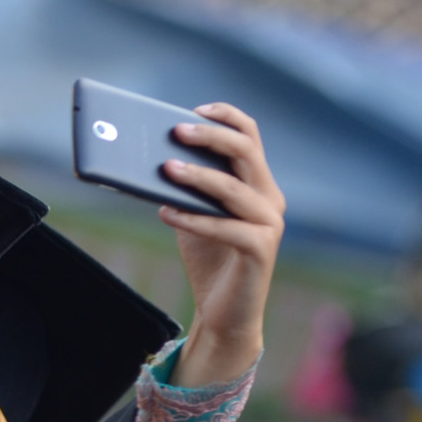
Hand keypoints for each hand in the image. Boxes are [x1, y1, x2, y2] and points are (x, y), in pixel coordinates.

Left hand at [159, 103, 284, 387]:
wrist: (225, 313)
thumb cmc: (208, 260)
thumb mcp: (191, 216)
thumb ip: (182, 190)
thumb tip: (150, 161)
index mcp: (258, 184)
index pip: (250, 137)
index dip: (226, 117)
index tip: (196, 109)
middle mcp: (270, 198)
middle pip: (245, 151)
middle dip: (210, 137)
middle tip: (175, 131)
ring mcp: (269, 224)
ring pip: (233, 189)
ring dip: (197, 176)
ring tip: (164, 169)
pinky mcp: (261, 250)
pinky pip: (225, 227)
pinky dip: (194, 219)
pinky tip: (166, 212)